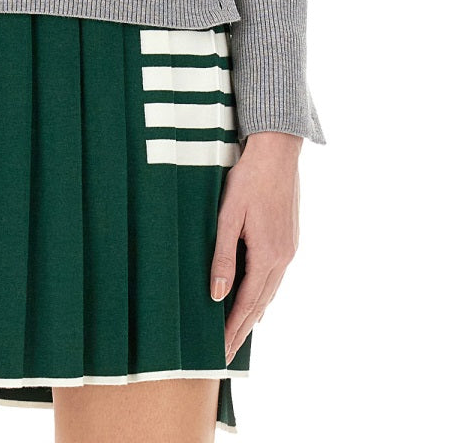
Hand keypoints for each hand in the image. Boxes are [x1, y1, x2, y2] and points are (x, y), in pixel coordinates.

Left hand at [208, 131, 301, 362]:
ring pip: (270, 291)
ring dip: (254, 313)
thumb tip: (218, 295)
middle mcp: (283, 258)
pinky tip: (255, 297)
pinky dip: (263, 292)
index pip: (247, 304)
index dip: (233, 330)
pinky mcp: (290, 239)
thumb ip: (222, 257)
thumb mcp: (227, 216)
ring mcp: (289, 249)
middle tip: (227, 354)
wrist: (277, 152)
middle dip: (243, 330)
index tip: (221, 353)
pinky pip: (275, 276)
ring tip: (238, 332)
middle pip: (261, 304)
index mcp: (268, 255)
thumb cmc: (248, 179)